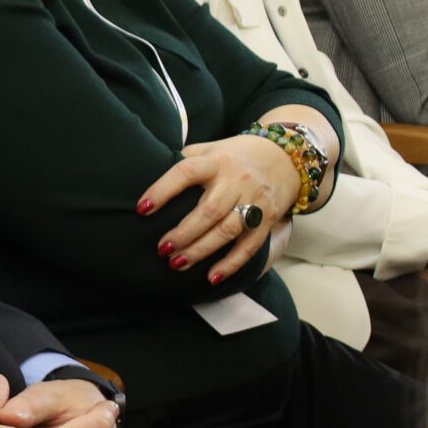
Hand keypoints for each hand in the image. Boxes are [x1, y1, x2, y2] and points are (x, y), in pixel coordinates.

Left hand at [138, 135, 299, 281]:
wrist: (286, 156)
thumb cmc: (232, 156)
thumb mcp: (207, 150)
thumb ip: (183, 162)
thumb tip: (145, 176)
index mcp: (215, 162)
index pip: (185, 173)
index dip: (162, 190)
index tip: (141, 209)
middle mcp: (237, 180)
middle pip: (209, 210)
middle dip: (183, 233)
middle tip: (161, 250)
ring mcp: (255, 200)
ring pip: (227, 230)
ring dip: (201, 250)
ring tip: (177, 264)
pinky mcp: (268, 218)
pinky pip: (250, 245)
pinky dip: (232, 263)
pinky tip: (212, 277)